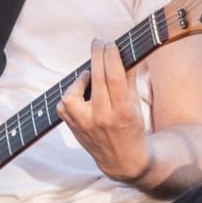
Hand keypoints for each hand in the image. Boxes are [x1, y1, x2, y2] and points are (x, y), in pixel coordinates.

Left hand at [59, 39, 150, 185]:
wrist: (121, 160)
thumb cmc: (131, 128)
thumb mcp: (136, 105)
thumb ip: (129, 78)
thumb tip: (125, 50)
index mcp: (122, 112)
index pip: (114, 76)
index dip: (110, 55)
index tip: (110, 43)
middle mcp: (102, 118)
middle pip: (96, 78)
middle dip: (96, 55)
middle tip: (98, 42)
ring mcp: (84, 124)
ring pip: (74, 92)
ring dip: (82, 78)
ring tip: (91, 77)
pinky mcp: (72, 127)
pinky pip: (65, 103)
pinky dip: (72, 93)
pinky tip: (81, 93)